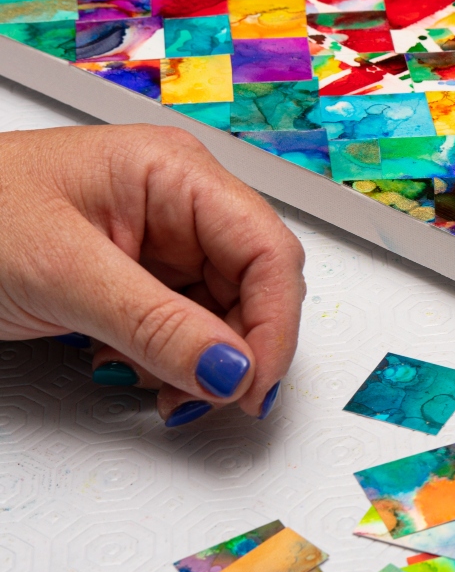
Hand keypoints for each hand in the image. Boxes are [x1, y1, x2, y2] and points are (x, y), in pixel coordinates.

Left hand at [0, 124, 305, 423]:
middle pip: (255, 284)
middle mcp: (179, 201)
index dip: (275, 322)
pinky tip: (141, 374)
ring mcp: (160, 238)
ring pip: (225, 312)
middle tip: (214, 399)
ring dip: (205, 363)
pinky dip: (173, 361)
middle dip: (240, 348)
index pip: (267, 249)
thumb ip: (157, 326)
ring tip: (164, 393)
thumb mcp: (64, 275)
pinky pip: (185, 324)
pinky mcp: (137, 274)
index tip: (254, 383)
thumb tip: (234, 369)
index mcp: (175, 172)